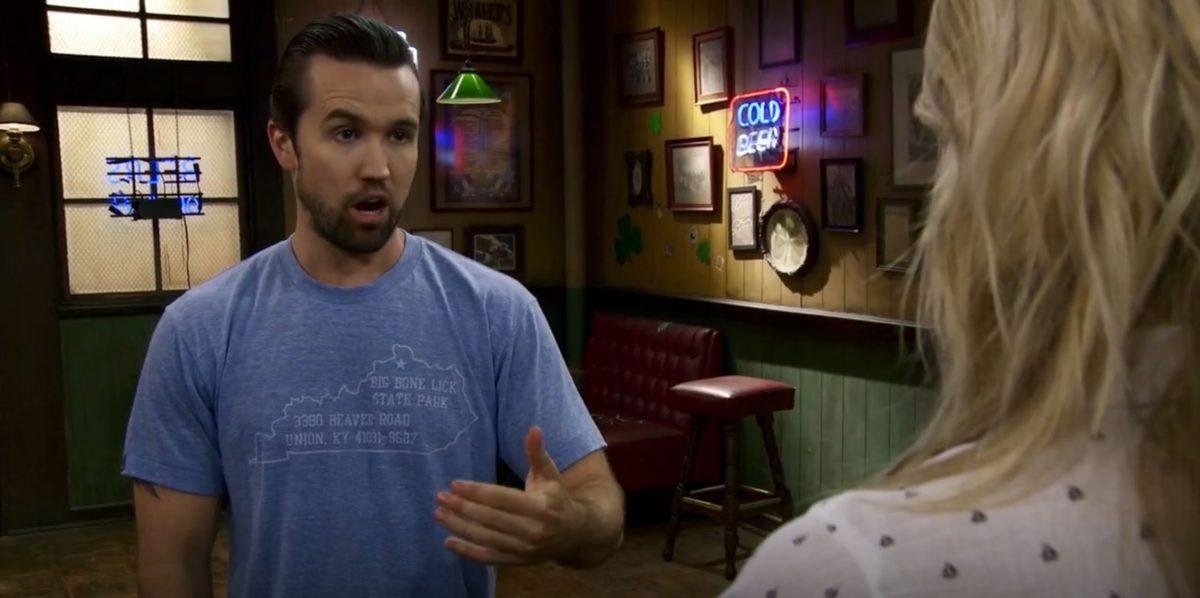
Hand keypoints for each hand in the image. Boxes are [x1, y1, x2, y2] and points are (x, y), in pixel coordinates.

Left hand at [434, 426, 585, 565]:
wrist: (574, 535)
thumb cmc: (557, 498)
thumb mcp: (550, 474)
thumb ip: (537, 453)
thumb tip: (534, 428)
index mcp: (540, 507)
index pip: (502, 498)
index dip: (477, 491)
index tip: (454, 484)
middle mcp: (533, 531)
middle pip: (490, 519)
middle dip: (462, 507)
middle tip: (440, 497)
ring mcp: (524, 549)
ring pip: (486, 538)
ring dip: (459, 527)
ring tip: (439, 513)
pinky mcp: (517, 561)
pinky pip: (488, 558)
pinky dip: (467, 551)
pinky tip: (448, 541)